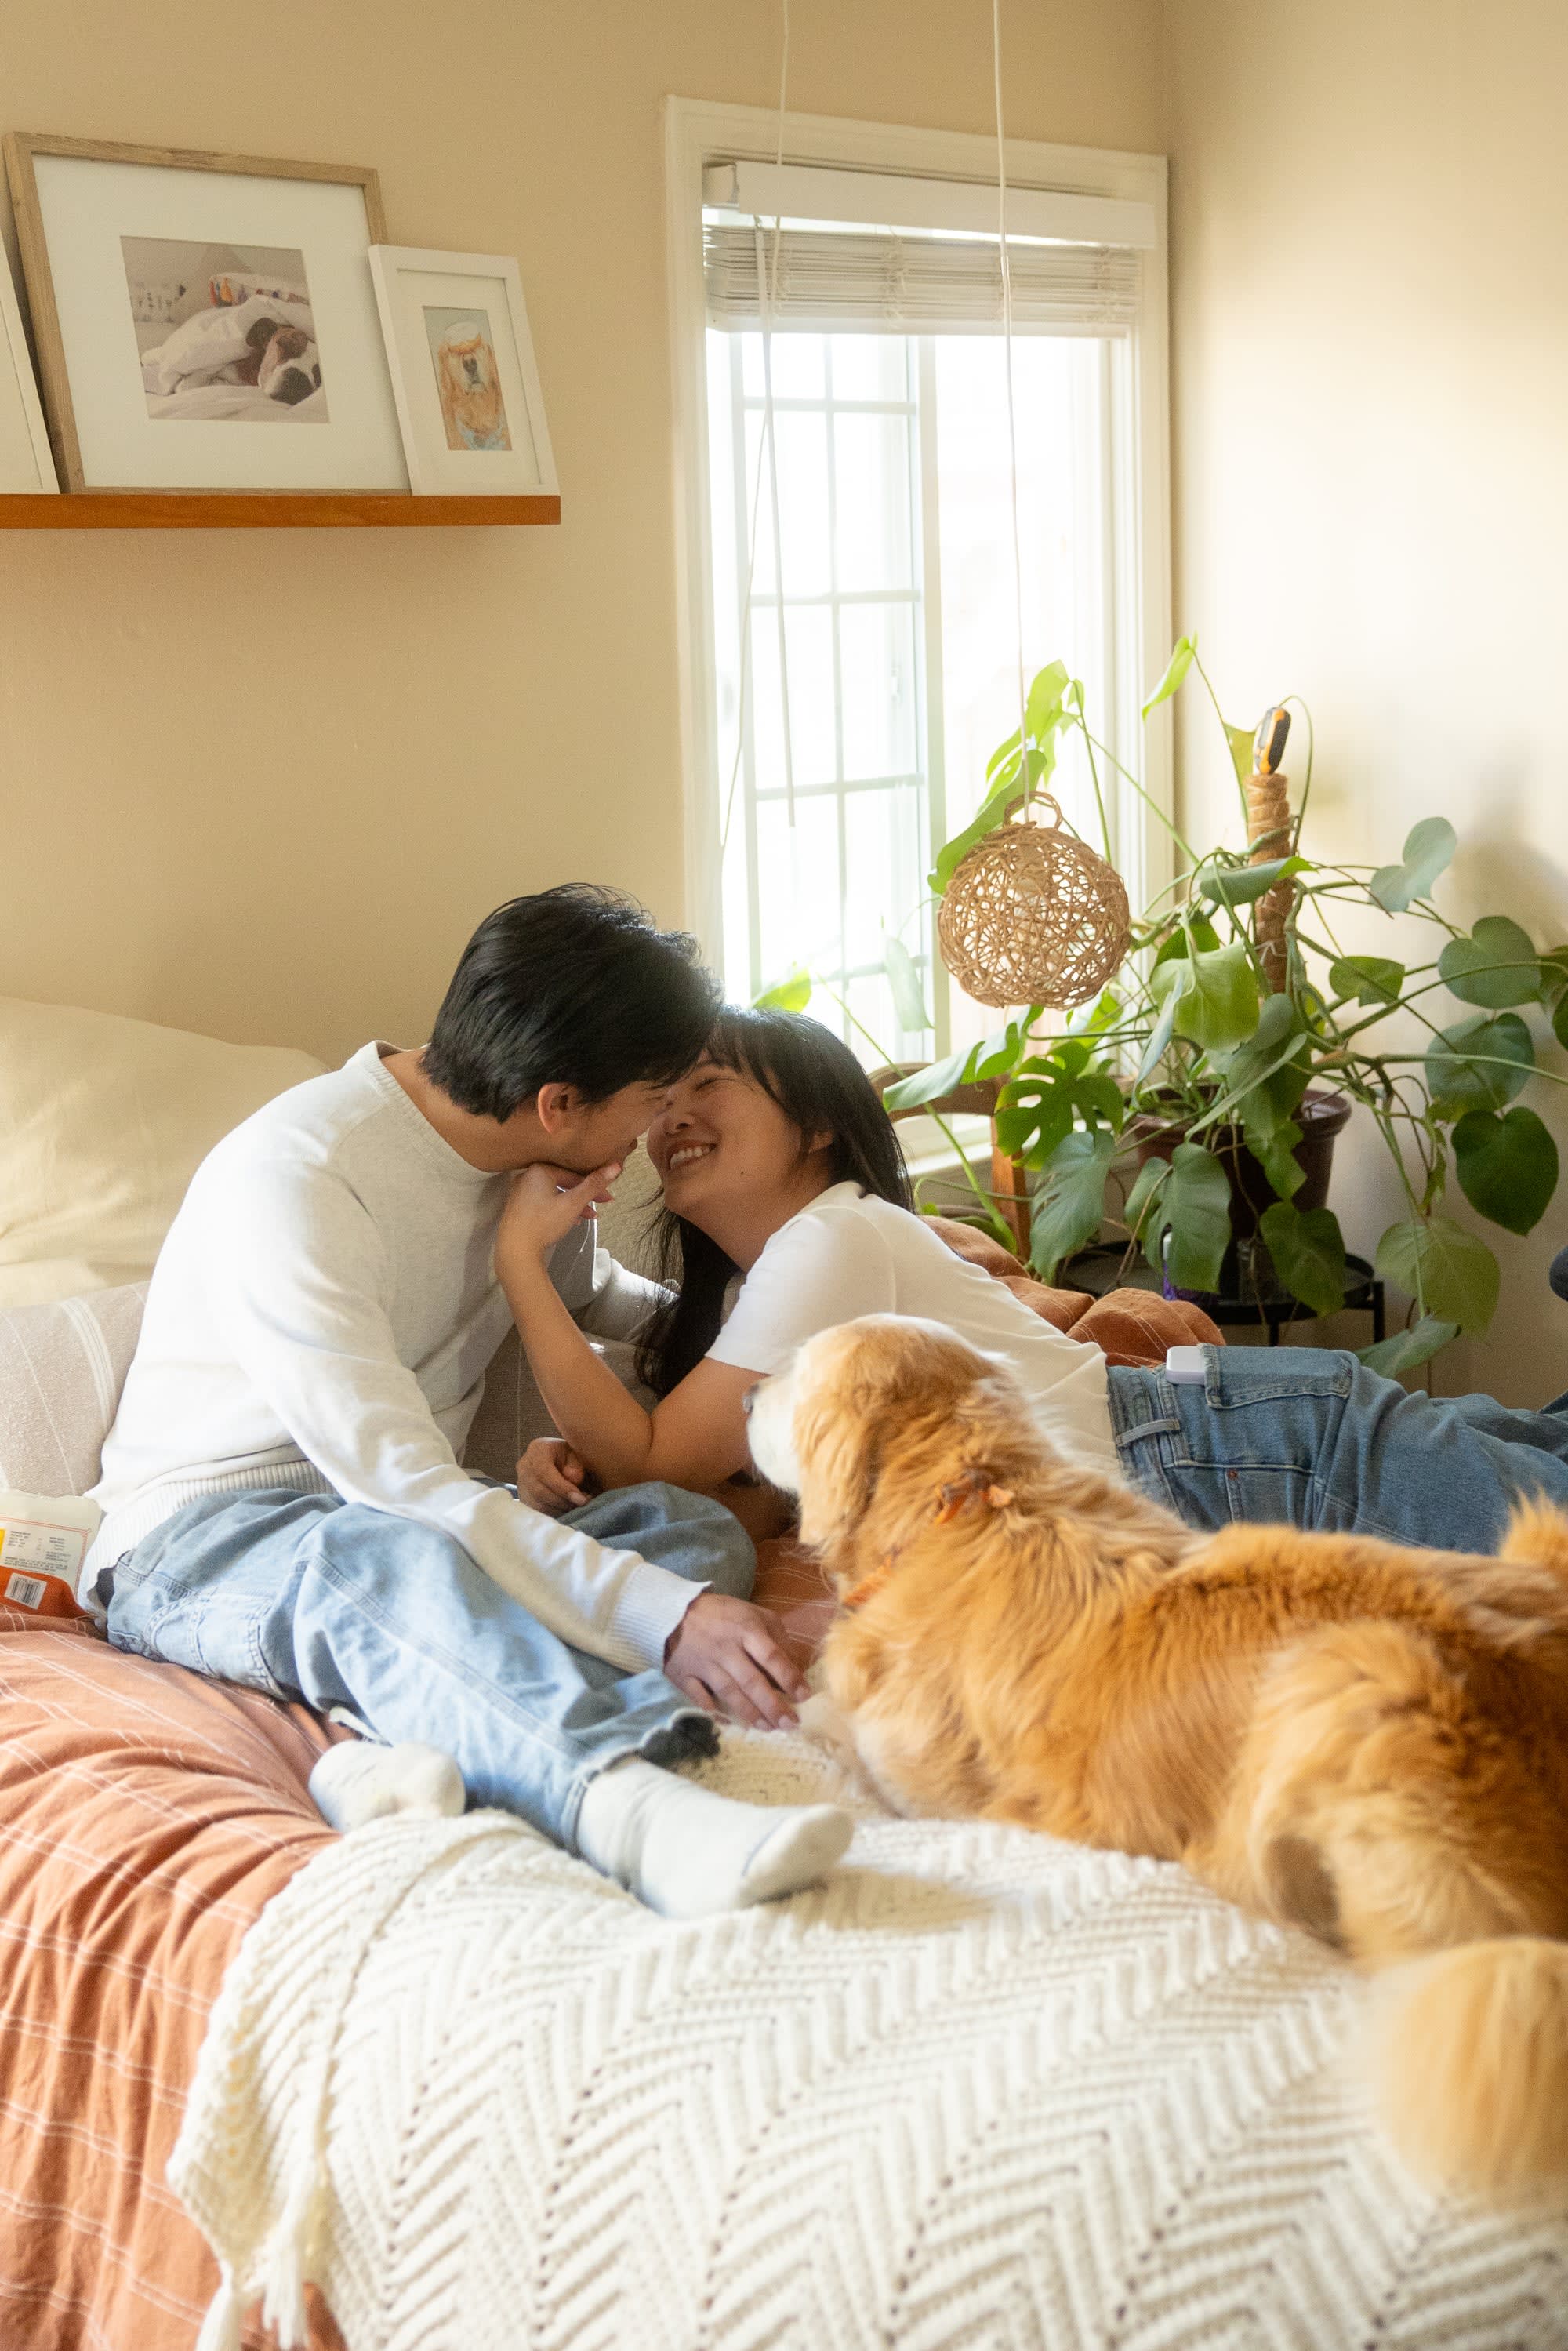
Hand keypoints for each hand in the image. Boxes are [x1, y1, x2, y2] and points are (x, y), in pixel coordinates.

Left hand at [495, 1161, 619, 1287]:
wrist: (516, 1250)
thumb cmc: (544, 1223)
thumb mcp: (573, 1203)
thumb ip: (594, 1185)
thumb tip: (615, 1167)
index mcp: (539, 1170)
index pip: (573, 1174)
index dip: (594, 1186)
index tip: (608, 1198)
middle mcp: (527, 1177)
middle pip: (564, 1183)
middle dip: (584, 1196)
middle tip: (602, 1205)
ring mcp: (521, 1192)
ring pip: (555, 1194)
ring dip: (574, 1204)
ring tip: (589, 1217)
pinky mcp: (518, 1207)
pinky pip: (544, 1202)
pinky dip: (559, 1209)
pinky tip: (571, 1221)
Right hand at [517, 1437, 591, 1514]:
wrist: (561, 1462)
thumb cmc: (570, 1458)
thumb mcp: (577, 1455)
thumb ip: (576, 1465)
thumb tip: (572, 1478)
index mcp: (537, 1449)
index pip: (543, 1471)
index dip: (562, 1488)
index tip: (581, 1499)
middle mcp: (524, 1466)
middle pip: (539, 1491)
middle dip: (563, 1501)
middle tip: (582, 1505)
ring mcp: (521, 1484)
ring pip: (537, 1504)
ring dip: (560, 1510)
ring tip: (576, 1507)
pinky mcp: (524, 1498)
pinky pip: (536, 1512)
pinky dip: (554, 1514)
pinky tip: (567, 1511)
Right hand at [663, 1591, 811, 1730]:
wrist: (672, 1612)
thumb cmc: (722, 1615)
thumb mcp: (754, 1614)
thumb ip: (777, 1636)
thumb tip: (796, 1664)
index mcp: (746, 1629)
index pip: (772, 1657)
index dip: (790, 1678)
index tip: (804, 1697)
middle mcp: (726, 1648)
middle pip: (752, 1682)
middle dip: (773, 1706)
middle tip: (790, 1724)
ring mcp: (704, 1663)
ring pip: (729, 1693)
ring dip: (750, 1714)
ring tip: (768, 1728)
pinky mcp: (683, 1675)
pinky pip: (699, 1698)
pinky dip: (713, 1712)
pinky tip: (728, 1723)